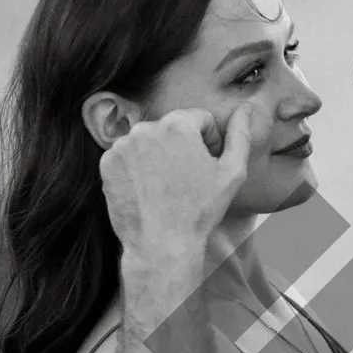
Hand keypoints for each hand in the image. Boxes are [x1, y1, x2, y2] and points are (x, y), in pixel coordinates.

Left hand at [99, 105, 259, 266]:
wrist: (161, 245)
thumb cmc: (199, 212)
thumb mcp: (232, 173)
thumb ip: (240, 135)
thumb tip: (246, 108)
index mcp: (178, 125)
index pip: (200, 118)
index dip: (209, 141)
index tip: (206, 166)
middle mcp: (146, 128)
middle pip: (172, 128)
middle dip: (182, 147)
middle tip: (187, 180)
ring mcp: (122, 146)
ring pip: (149, 141)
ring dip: (159, 156)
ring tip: (166, 187)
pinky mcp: (107, 163)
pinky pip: (128, 156)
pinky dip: (137, 168)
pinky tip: (148, 190)